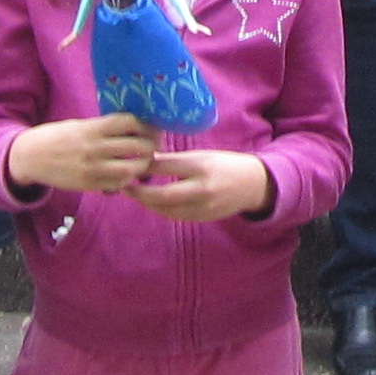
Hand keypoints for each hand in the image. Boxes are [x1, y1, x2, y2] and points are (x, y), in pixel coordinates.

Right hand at [5, 115, 154, 199]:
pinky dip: (126, 180)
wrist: (30, 157)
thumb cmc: (58, 137)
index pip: (130, 122)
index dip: (146, 126)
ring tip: (142, 163)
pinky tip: (126, 175)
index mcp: (93, 128)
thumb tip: (134, 127)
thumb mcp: (80, 125)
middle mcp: (94, 147)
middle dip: (150, 146)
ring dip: (142, 166)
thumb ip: (104, 128)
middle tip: (153, 147)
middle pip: (137, 146)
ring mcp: (92, 168)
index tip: (151, 129)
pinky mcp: (88, 184)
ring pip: (131, 168)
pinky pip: (116, 184)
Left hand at [129, 148, 274, 222]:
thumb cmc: (223, 164)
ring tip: (134, 194)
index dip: (143, 167)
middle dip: (139, 192)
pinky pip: (175, 216)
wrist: (251, 184)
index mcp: (200, 166)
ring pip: (166, 209)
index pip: (165, 167)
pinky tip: (152, 202)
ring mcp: (202, 206)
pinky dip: (161, 209)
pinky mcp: (202, 218)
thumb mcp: (201, 156)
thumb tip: (145, 159)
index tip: (128, 165)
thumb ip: (175, 160)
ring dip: (147, 203)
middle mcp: (201, 188)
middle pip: (161, 195)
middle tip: (124, 186)